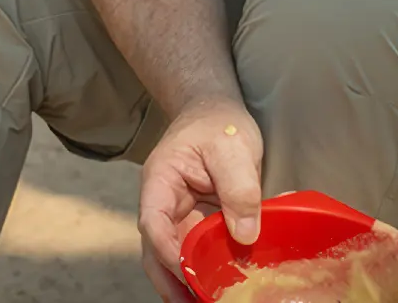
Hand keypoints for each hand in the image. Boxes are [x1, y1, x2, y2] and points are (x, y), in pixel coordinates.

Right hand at [138, 98, 262, 301]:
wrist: (217, 113)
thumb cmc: (219, 125)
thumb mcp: (231, 148)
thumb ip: (238, 188)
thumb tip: (244, 235)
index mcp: (160, 182)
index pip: (153, 222)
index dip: (168, 251)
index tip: (191, 274)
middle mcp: (165, 203)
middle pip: (156, 249)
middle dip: (171, 280)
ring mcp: (181, 216)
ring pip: (175, 256)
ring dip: (187, 282)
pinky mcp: (199, 223)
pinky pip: (198, 251)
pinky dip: (206, 271)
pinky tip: (222, 287)